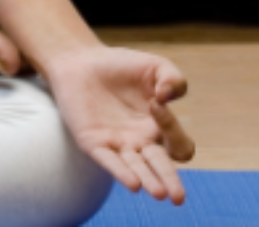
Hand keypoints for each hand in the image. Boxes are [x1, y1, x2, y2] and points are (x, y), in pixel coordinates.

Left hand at [42, 44, 195, 204]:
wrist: (80, 60)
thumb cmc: (121, 66)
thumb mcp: (156, 67)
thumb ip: (174, 79)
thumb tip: (167, 97)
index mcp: (159, 127)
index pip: (177, 141)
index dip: (172, 126)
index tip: (156, 102)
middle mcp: (141, 141)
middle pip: (161, 166)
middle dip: (170, 181)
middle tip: (177, 197)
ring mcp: (117, 143)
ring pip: (137, 169)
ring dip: (148, 181)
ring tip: (160, 194)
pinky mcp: (93, 141)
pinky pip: (109, 161)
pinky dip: (120, 172)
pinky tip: (133, 185)